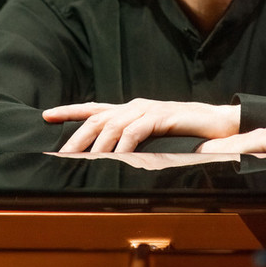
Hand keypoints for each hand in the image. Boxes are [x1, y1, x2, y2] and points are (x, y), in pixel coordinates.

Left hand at [42, 99, 239, 153]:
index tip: (47, 116)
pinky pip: (137, 131)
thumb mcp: (154, 140)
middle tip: (62, 152)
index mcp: (130, 111)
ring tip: (85, 160)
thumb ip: (134, 145)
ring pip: (113, 125)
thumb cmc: (186, 134)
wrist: (218, 125)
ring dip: (97, 144)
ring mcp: (148, 110)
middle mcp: (135, 107)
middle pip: (97, 118)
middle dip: (77, 135)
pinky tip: (117, 157)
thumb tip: (112, 160)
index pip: (94, 109)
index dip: (70, 111)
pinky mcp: (162, 117)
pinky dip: (124, 144)